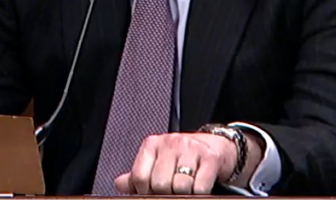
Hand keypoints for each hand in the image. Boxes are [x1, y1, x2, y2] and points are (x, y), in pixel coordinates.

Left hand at [113, 132, 235, 194]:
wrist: (216, 145)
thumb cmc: (182, 157)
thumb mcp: (158, 162)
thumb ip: (139, 174)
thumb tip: (119, 184)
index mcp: (152, 145)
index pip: (139, 177)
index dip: (144, 192)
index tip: (152, 193)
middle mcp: (171, 143)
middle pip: (160, 184)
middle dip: (166, 194)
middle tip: (172, 191)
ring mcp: (191, 148)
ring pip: (180, 186)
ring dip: (184, 194)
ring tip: (186, 189)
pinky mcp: (210, 158)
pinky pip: (200, 187)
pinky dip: (199, 193)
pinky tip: (199, 187)